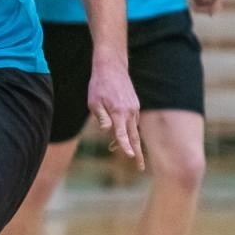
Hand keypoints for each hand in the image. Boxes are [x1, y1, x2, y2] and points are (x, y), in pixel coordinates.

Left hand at [87, 54, 143, 169]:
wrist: (111, 66)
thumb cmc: (98, 85)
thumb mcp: (94, 102)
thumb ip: (101, 117)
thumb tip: (107, 131)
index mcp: (119, 112)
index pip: (123, 134)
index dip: (126, 146)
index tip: (132, 157)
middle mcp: (129, 112)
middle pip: (134, 136)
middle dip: (138, 153)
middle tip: (141, 168)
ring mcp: (134, 108)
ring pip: (133, 130)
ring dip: (129, 141)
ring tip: (119, 150)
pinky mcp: (134, 105)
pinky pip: (132, 122)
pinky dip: (128, 130)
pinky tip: (120, 132)